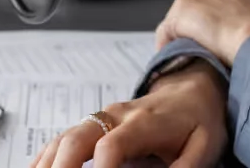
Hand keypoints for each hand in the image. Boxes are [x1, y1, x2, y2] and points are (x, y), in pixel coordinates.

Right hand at [29, 61, 226, 167]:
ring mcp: (102, 118)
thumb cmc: (198, 121)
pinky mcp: (95, 124)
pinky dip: (46, 156)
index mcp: (144, 123)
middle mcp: (116, 116)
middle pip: (77, 138)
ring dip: (48, 163)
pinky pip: (63, 138)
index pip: (111, 145)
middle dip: (61, 167)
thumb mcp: (203, 147)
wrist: (193, 89)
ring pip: (65, 138)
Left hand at [154, 0, 249, 67]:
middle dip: (197, 22)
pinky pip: (167, 29)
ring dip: (181, 34)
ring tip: (183, 55)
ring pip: (181, 15)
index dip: (218, 13)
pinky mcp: (183, 9)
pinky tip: (172, 60)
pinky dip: (167, 44)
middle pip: (198, 1)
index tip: (218, 30)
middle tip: (197, 46)